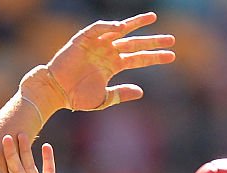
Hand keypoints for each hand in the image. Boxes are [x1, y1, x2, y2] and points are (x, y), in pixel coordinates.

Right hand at [25, 12, 174, 113]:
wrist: (55, 92)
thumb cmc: (76, 98)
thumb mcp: (103, 99)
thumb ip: (121, 94)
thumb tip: (142, 91)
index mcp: (113, 66)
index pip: (138, 59)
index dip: (154, 57)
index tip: (171, 56)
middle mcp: (107, 52)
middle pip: (134, 44)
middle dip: (152, 41)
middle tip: (171, 39)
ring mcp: (97, 44)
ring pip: (120, 31)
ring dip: (135, 24)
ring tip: (152, 19)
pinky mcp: (83, 39)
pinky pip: (98, 29)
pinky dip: (109, 26)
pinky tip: (121, 27)